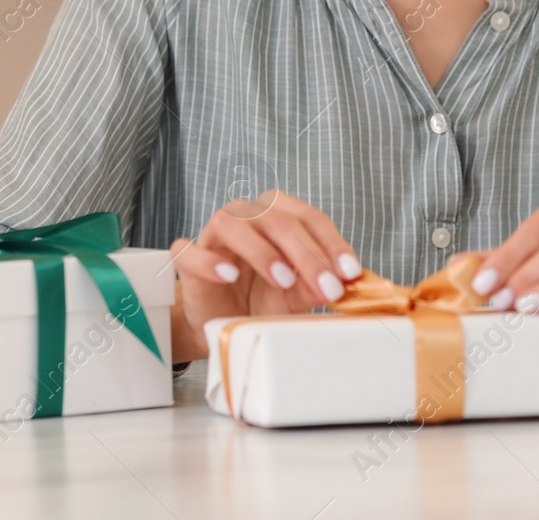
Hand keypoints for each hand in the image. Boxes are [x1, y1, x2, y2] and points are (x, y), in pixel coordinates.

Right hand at [166, 189, 363, 361]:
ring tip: (283, 279)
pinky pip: (190, 250)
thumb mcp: (297, 296)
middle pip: (277, 219)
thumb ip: (315, 285)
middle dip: (306, 254)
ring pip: (233, 223)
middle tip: (326, 286)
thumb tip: (341, 282)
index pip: (309, 218)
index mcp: (278, 215)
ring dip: (262, 250)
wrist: (223, 323)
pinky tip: (229, 274)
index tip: (350, 272)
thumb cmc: (261, 300)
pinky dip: (210, 261)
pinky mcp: (188, 259)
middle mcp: (247, 215)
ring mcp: (214, 234)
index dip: (332, 244)